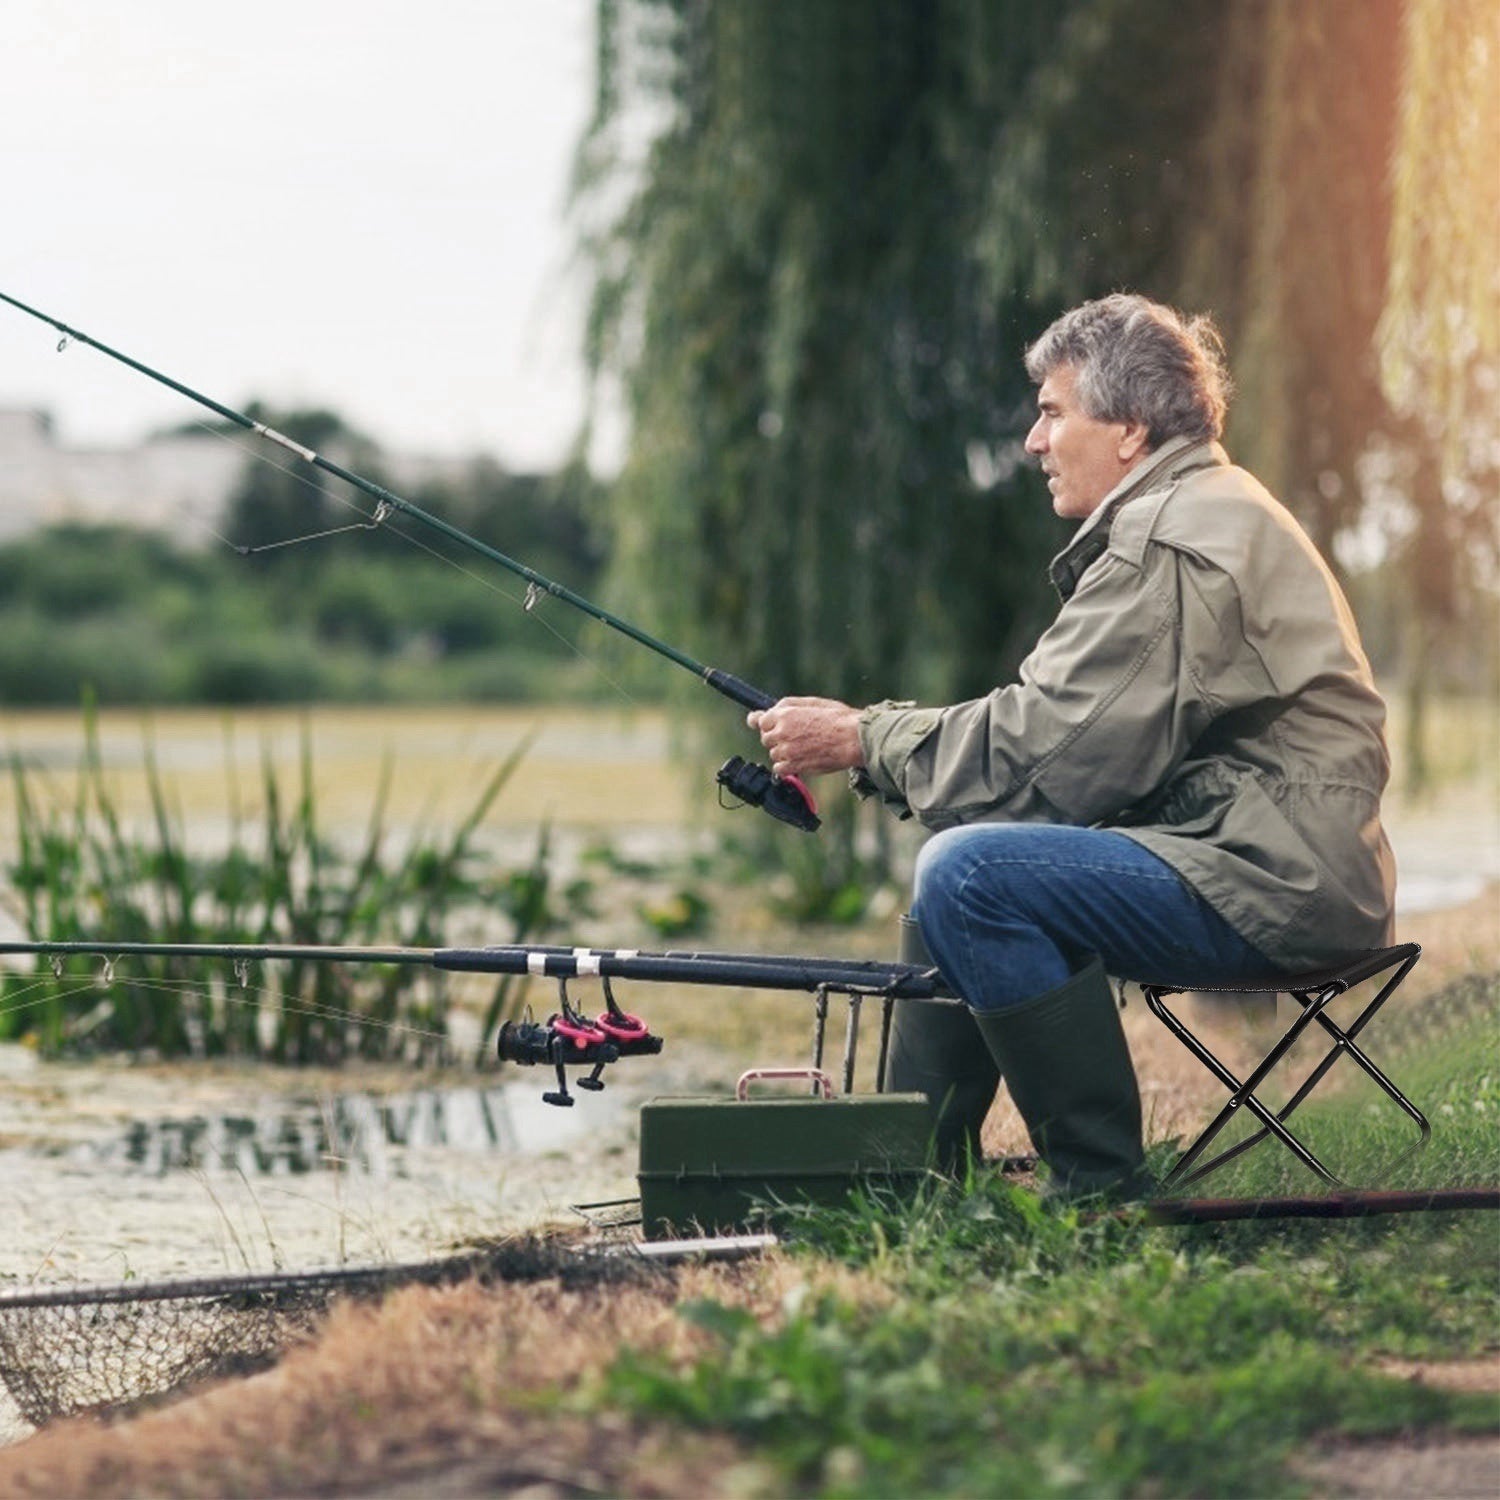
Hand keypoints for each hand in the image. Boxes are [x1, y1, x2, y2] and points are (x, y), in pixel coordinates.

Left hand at [746, 696, 864, 778]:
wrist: (853, 739)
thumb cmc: (838, 719)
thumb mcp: (812, 703)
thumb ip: (787, 707)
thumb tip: (768, 710)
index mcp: (785, 714)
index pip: (760, 720)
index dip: (766, 723)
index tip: (767, 725)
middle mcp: (782, 732)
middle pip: (766, 738)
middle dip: (777, 737)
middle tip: (795, 736)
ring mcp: (787, 750)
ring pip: (774, 754)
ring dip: (784, 752)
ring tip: (804, 747)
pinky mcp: (794, 766)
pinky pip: (779, 769)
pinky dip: (787, 766)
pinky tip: (800, 759)